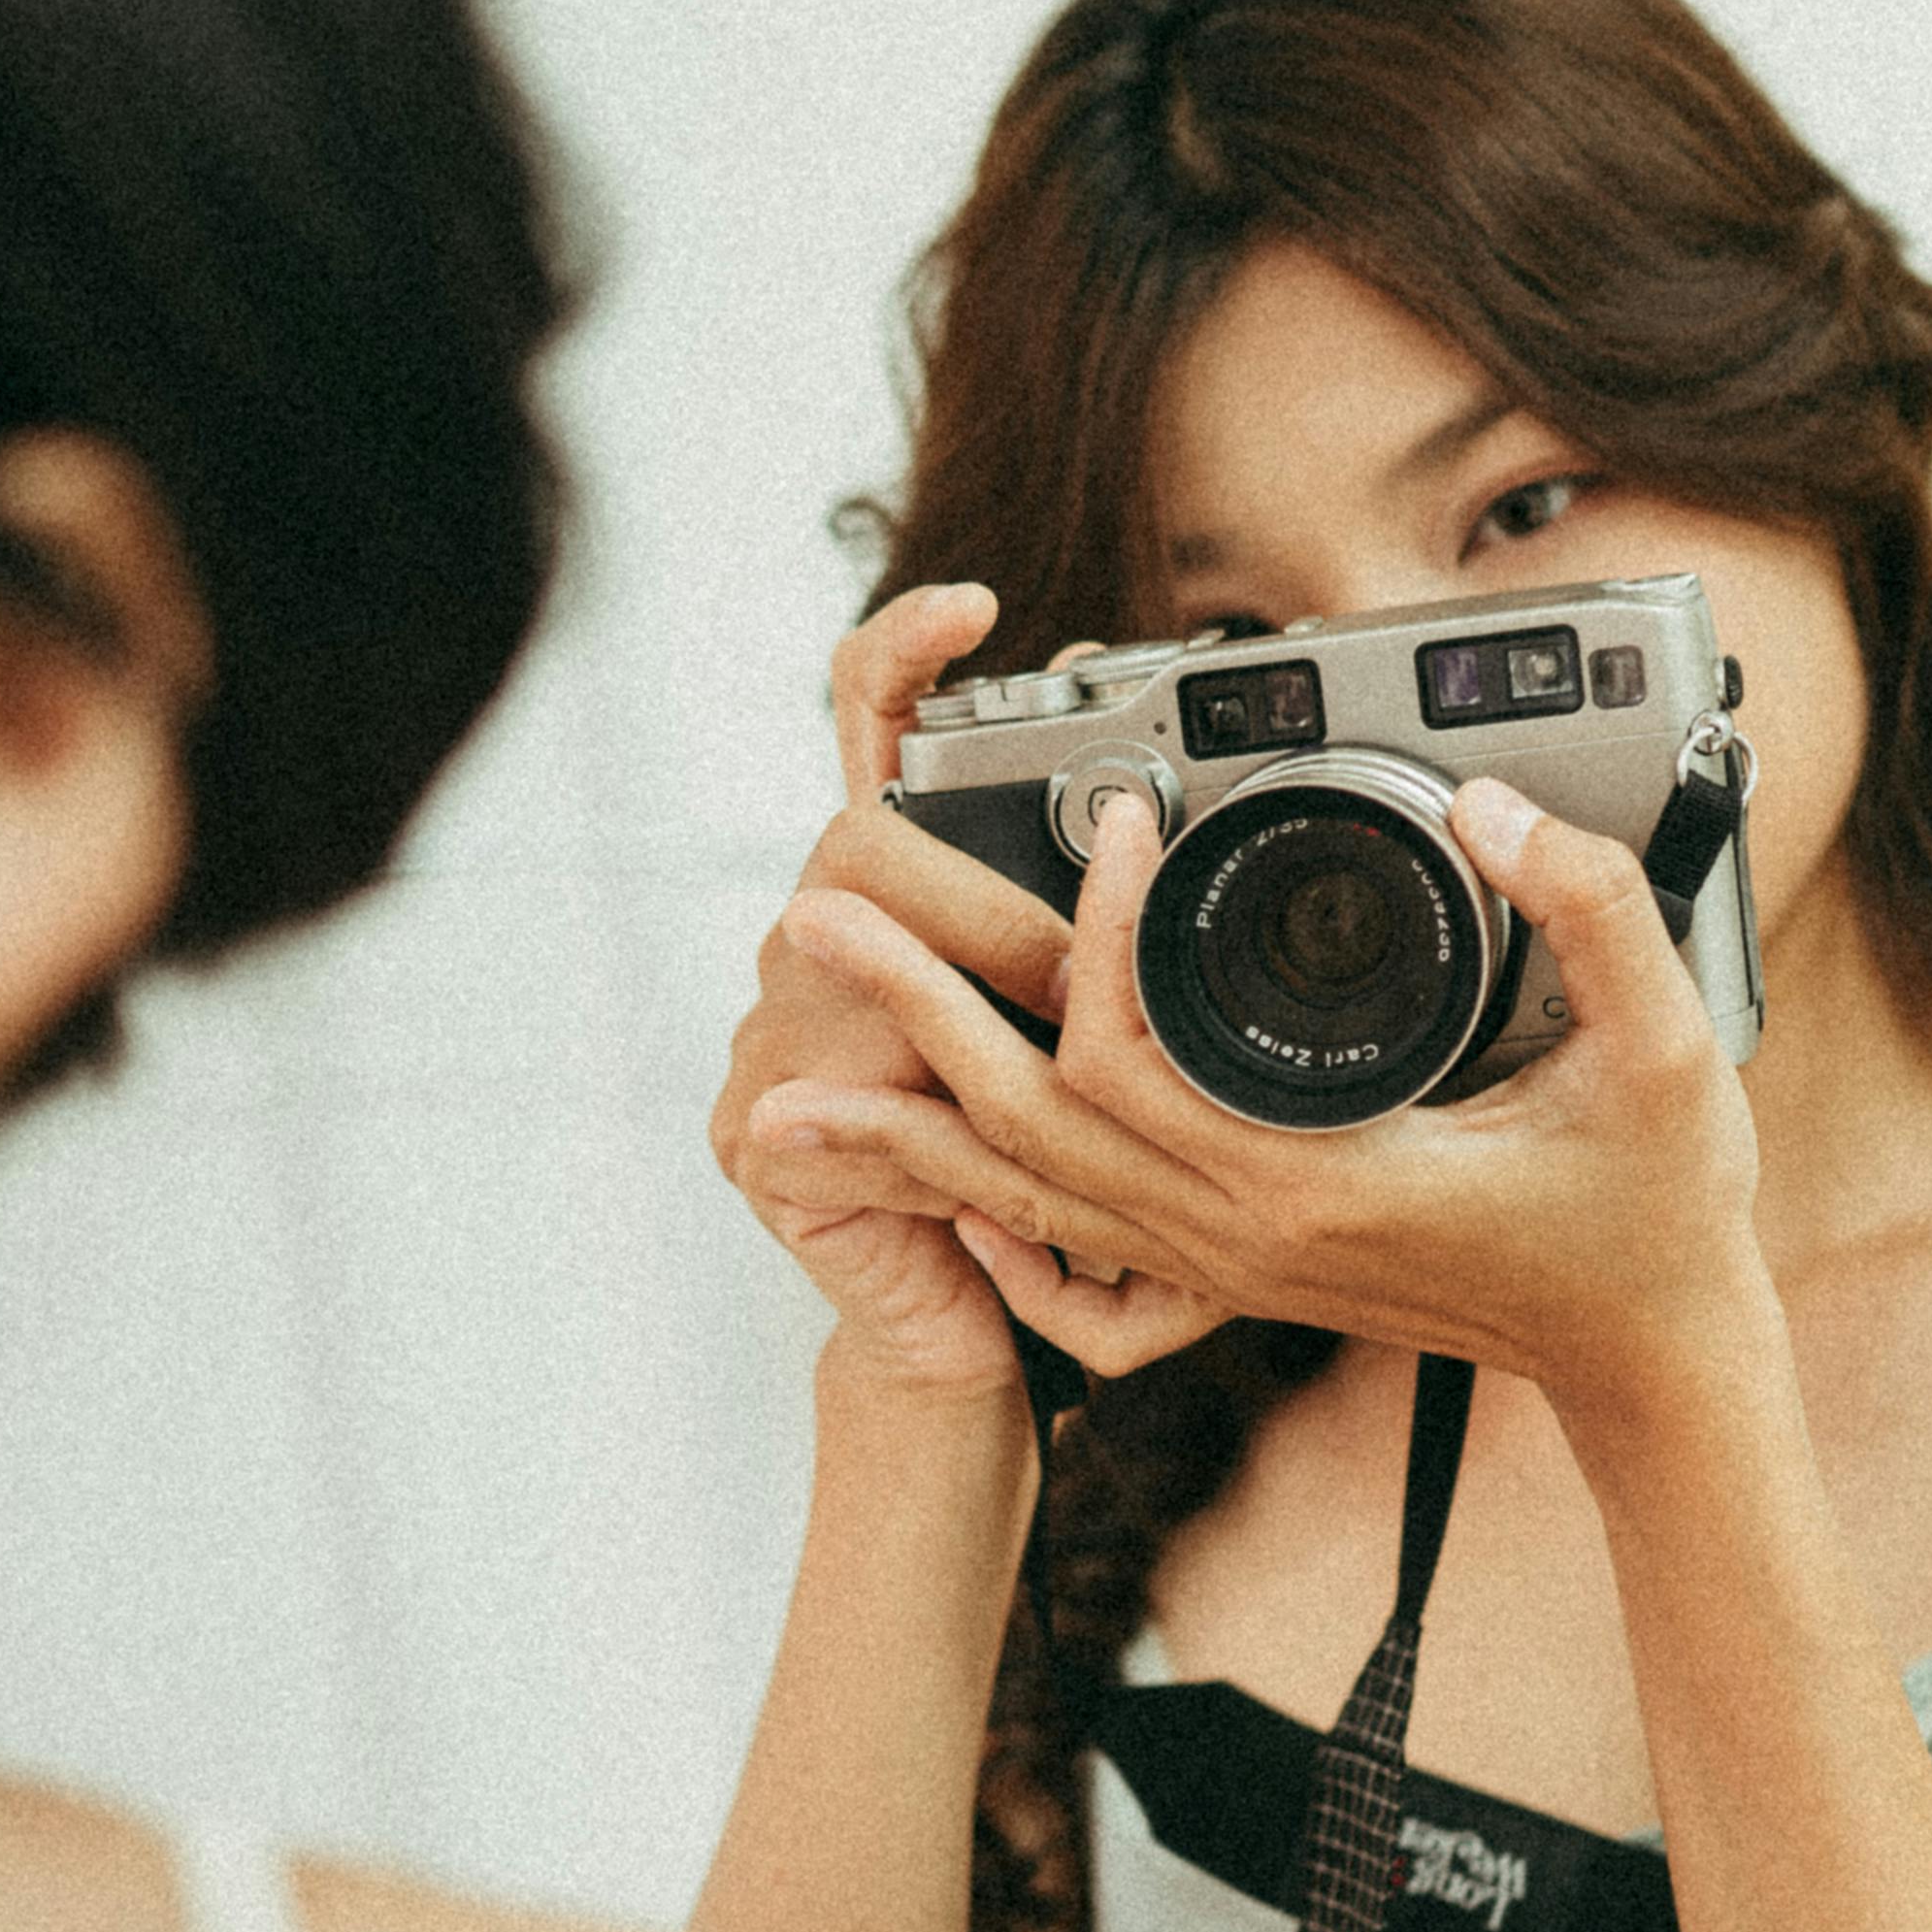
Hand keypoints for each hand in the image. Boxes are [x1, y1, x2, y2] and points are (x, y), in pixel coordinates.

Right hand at [712, 586, 1230, 1398]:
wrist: (976, 1326)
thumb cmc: (1054, 1172)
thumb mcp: (1089, 1020)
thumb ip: (1100, 926)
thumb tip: (1170, 825)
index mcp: (894, 894)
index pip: (868, 730)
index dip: (903, 656)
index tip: (977, 605)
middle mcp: (814, 943)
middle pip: (859, 845)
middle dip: (980, 912)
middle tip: (1074, 981)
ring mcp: (770, 1034)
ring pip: (847, 964)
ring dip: (965, 1009)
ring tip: (1055, 1048)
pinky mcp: (761, 1135)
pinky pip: (838, 1094)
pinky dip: (917, 1117)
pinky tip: (959, 1137)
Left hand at [734, 761, 1762, 1436]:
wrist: (1648, 1364)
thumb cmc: (1659, 1216)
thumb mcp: (1666, 1049)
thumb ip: (1587, 909)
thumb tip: (1487, 807)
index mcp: (1314, 1182)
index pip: (1132, 1052)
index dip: (1089, 932)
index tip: (1096, 820)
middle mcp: (1239, 1237)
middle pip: (1024, 1123)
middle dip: (911, 1012)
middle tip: (816, 912)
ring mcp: (1224, 1269)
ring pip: (1023, 1198)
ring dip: (904, 1127)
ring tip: (782, 1087)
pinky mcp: (1230, 1278)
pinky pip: (1069, 1252)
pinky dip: (984, 1214)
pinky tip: (920, 1191)